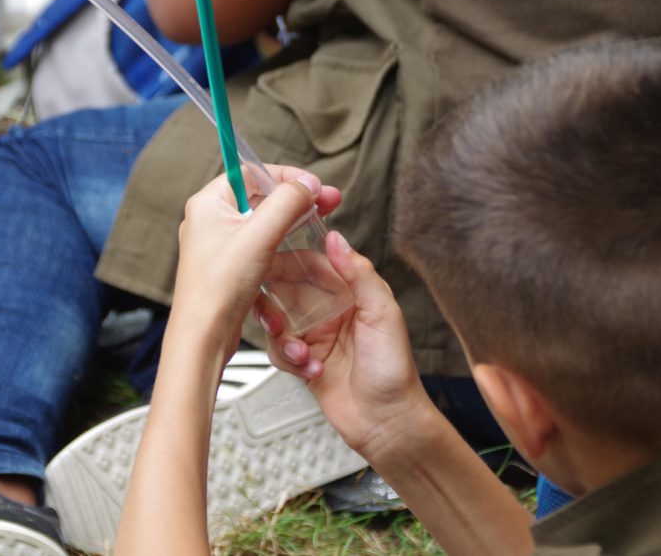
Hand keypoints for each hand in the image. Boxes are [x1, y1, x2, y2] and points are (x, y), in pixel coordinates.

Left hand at [170, 165, 340, 360]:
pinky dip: (281, 239)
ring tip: (319, 219)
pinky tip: (299, 245)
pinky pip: (259, 242)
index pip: (251, 172)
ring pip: (262, 220)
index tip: (313, 185)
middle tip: (328, 200)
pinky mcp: (229, 266)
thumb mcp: (260, 235)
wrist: (204, 334)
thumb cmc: (219, 287)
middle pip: (260, 195)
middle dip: (296, 196)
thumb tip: (307, 183)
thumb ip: (287, 202)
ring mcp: (219, 244)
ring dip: (291, 217)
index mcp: (208, 203)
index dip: (286, 176)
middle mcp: (210, 220)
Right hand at [259, 233, 431, 459]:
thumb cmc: (394, 371)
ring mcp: (314, 337)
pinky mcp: (303, 362)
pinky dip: (288, 359)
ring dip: (282, 335)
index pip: (312, 264)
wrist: (388, 423)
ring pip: (277, 321)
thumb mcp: (382, 313)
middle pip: (286, 290)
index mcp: (350, 293)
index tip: (266, 257)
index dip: (288, 259)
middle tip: (272, 314)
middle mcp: (329, 311)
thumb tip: (336, 238)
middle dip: (273, 300)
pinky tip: (309, 368)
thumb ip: (359, 273)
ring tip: (299, 351)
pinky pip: (278, 350)